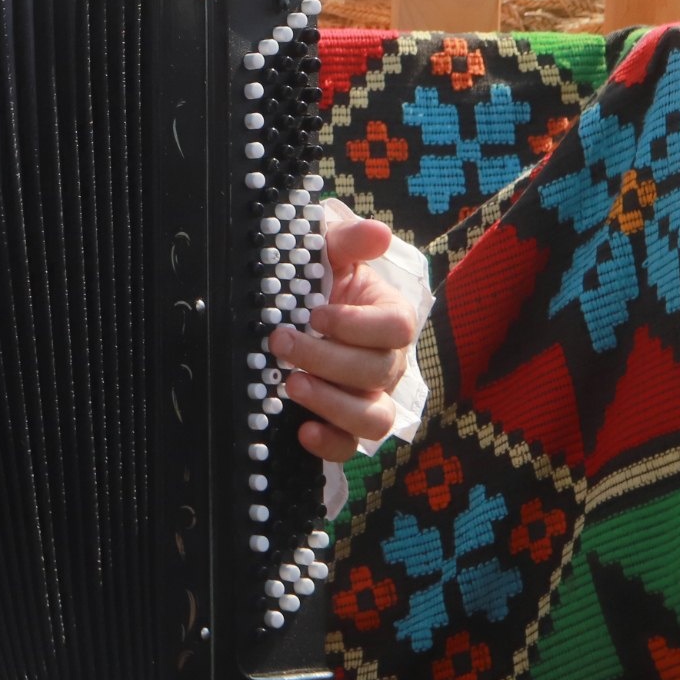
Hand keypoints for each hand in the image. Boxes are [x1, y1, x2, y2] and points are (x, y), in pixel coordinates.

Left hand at [274, 213, 418, 462]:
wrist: (293, 315)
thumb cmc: (318, 282)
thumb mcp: (328, 255)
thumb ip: (349, 242)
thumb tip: (378, 232)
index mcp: (390, 320)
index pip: (397, 328)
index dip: (358, 324)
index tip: (315, 314)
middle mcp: (387, 364)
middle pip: (378, 372)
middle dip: (327, 358)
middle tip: (281, 343)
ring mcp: (370, 398)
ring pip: (374, 418)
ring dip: (333, 404)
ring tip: (291, 384)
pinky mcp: (345, 426)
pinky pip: (350, 447)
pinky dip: (330, 443)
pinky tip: (302, 431)